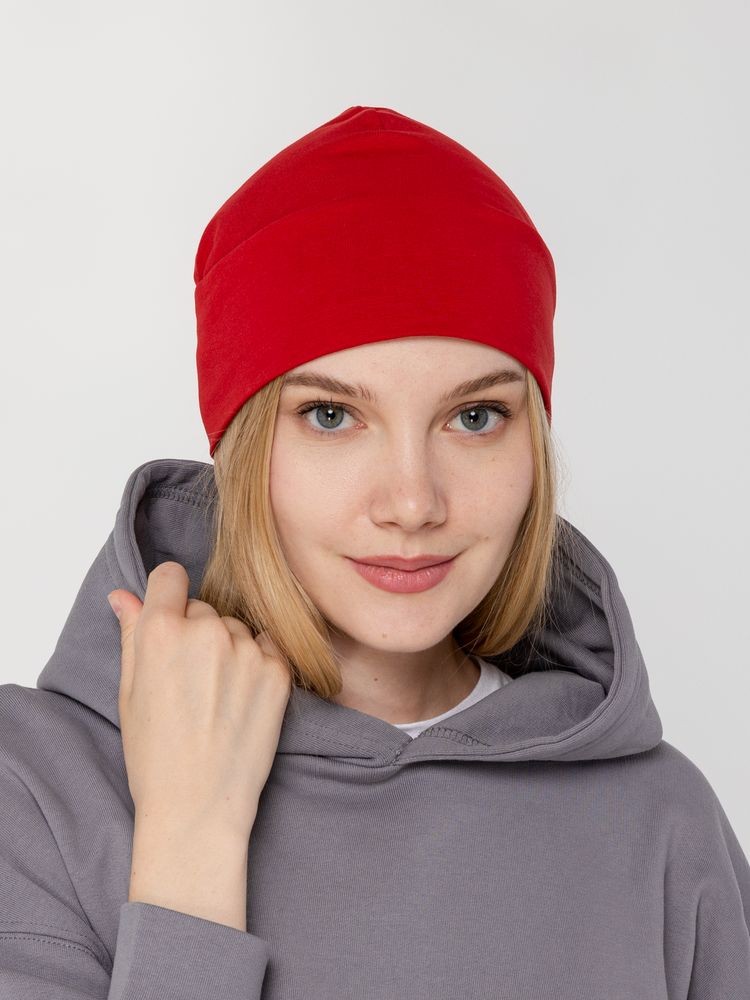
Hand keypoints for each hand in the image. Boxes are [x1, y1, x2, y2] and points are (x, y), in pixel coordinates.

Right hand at [108, 561, 291, 844]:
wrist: (198, 806)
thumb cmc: (155, 755)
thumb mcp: (130, 692)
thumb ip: (132, 634)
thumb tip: (125, 596)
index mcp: (162, 631)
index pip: (169, 576)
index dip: (166, 597)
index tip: (169, 619)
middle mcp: (207, 631)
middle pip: (203, 608)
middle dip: (196, 633)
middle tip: (190, 681)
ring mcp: (247, 650)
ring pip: (236, 628)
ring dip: (229, 649)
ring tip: (216, 697)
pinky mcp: (278, 670)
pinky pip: (267, 647)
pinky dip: (258, 665)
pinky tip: (242, 700)